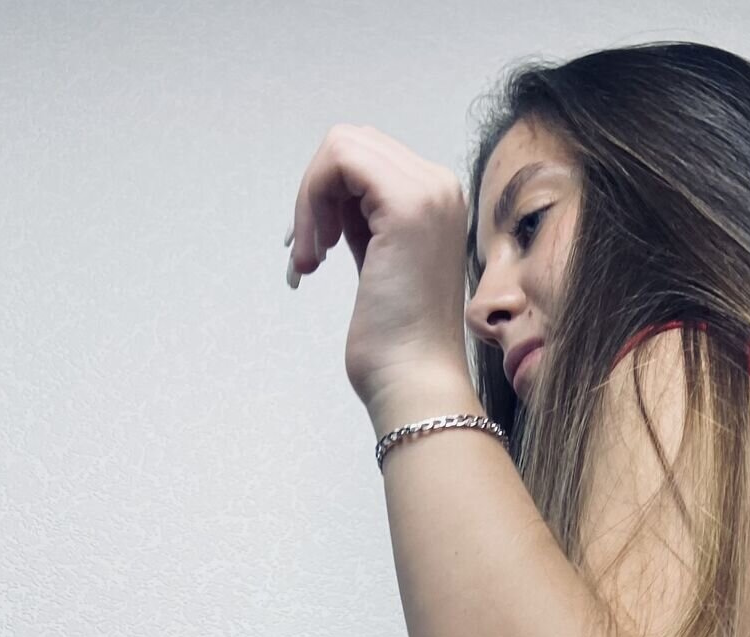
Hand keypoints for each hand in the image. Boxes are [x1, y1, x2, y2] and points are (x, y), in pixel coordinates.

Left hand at [285, 124, 473, 410]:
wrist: (414, 380)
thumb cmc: (396, 341)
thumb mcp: (378, 262)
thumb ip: (364, 221)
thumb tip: (329, 197)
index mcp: (438, 200)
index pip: (367, 158)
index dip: (327, 194)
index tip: (317, 247)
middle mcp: (440, 187)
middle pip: (353, 143)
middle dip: (315, 192)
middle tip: (311, 250)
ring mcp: (428, 192)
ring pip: (342, 147)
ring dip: (310, 200)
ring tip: (311, 256)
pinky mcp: (407, 205)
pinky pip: (338, 162)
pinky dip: (310, 202)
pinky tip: (316, 255)